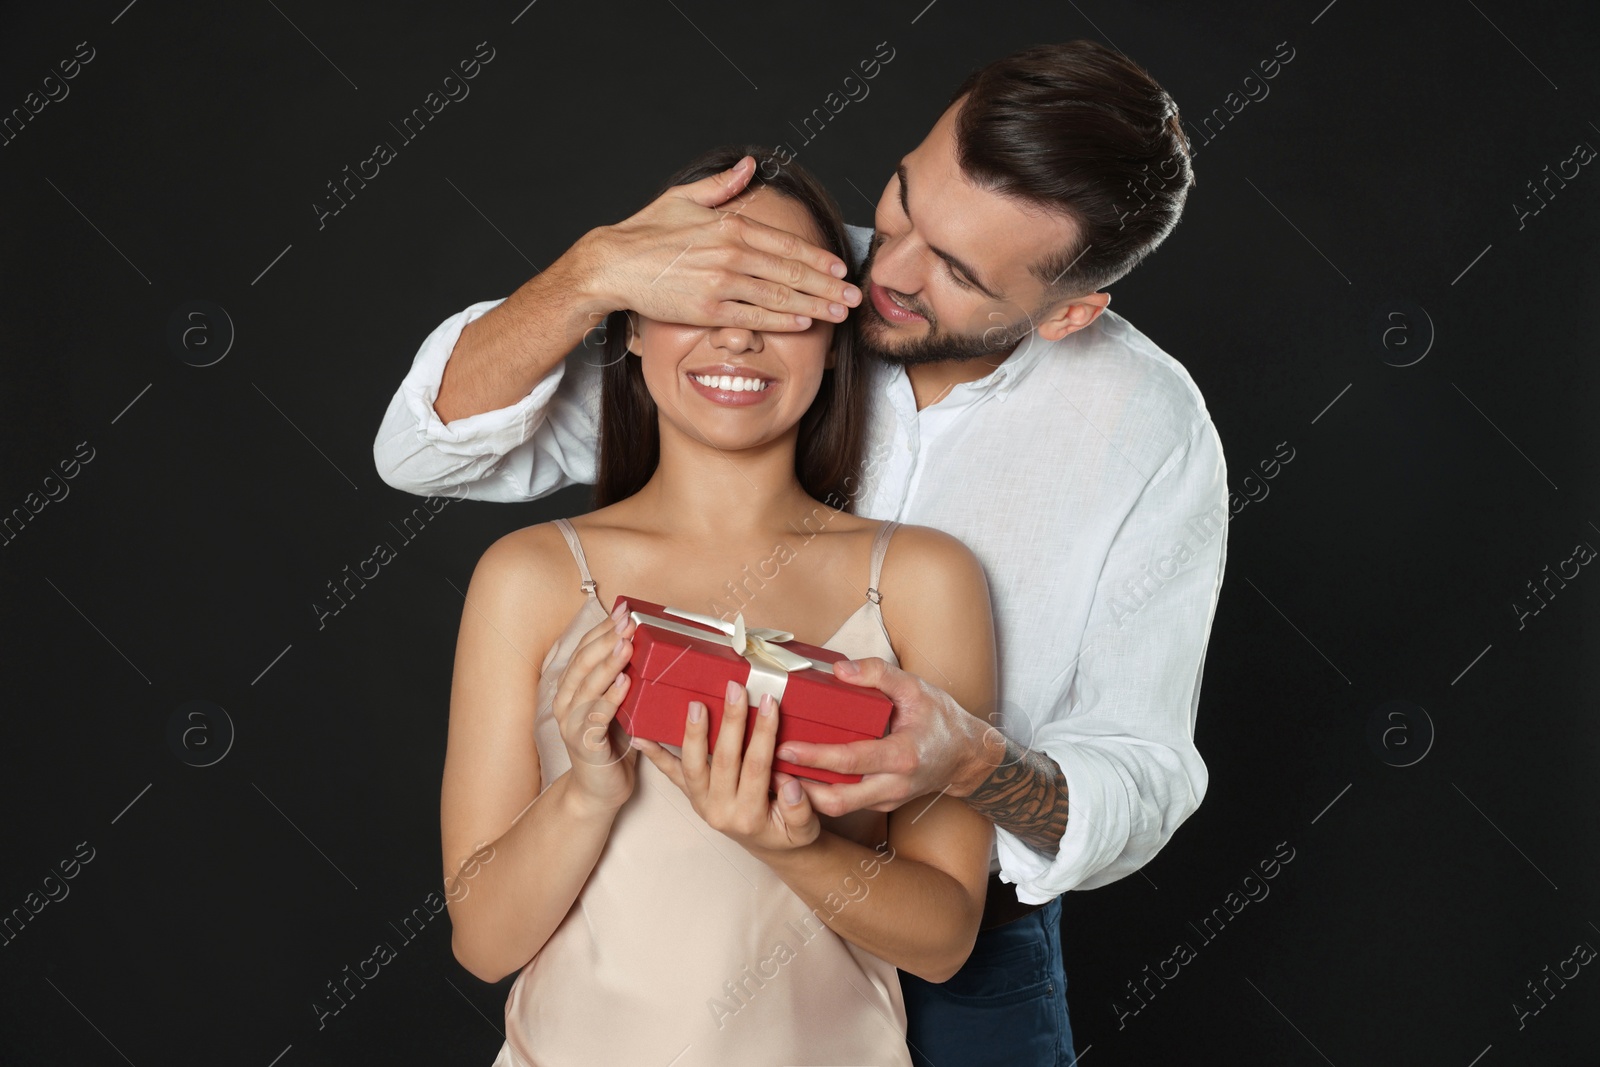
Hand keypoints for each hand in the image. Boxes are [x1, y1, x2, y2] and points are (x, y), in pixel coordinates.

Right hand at [552, 601, 640, 812]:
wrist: (600, 792)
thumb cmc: (614, 745)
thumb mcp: (620, 706)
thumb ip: (625, 680)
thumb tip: (649, 647)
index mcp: (571, 688)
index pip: (584, 650)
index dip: (603, 628)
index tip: (624, 610)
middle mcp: (565, 702)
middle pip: (584, 662)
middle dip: (607, 638)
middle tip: (629, 621)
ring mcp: (571, 723)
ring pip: (588, 685)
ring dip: (608, 662)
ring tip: (627, 643)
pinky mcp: (584, 743)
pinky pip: (597, 716)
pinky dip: (610, 697)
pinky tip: (625, 682)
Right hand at [575, 155, 861, 331]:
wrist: (613, 264)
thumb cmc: (646, 232)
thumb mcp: (684, 198)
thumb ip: (722, 185)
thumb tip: (748, 166)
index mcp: (730, 225)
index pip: (786, 243)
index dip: (817, 258)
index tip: (840, 267)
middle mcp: (731, 253)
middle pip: (791, 271)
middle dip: (827, 286)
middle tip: (854, 297)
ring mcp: (721, 282)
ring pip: (779, 296)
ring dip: (815, 306)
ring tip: (839, 313)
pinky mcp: (708, 309)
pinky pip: (755, 316)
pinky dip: (782, 320)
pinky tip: (804, 323)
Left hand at [633, 680, 820, 854]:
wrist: (769, 847)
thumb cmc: (788, 834)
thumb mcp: (806, 831)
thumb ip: (799, 810)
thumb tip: (789, 785)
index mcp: (750, 816)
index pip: (757, 766)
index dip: (763, 733)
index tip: (770, 702)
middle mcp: (719, 810)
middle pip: (723, 760)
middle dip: (731, 722)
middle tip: (735, 689)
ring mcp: (701, 803)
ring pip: (692, 765)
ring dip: (693, 733)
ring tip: (696, 704)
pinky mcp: (691, 796)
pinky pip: (671, 775)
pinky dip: (656, 754)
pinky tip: (641, 736)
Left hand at [777, 658, 997, 815]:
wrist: (967, 756)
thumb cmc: (941, 719)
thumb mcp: (916, 687)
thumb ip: (878, 674)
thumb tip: (839, 670)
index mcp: (903, 756)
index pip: (852, 760)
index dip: (816, 756)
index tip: (785, 746)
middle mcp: (894, 784)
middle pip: (838, 800)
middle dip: (799, 788)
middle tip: (767, 768)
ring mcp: (888, 798)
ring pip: (838, 808)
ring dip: (805, 795)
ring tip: (774, 774)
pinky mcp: (882, 802)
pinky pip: (846, 804)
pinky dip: (819, 794)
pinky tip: (798, 777)